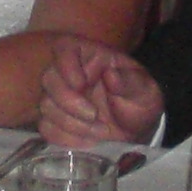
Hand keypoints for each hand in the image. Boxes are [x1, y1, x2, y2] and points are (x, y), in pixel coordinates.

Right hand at [40, 36, 162, 146]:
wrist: (135, 130)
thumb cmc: (140, 102)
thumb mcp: (146, 91)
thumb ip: (131, 82)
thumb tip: (111, 75)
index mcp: (90, 56)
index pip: (65, 47)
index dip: (66, 65)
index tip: (81, 84)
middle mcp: (69, 73)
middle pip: (49, 78)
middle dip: (68, 101)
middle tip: (94, 115)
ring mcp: (59, 98)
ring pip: (46, 105)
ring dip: (71, 123)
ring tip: (100, 132)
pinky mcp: (55, 121)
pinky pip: (45, 127)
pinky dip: (64, 138)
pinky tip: (87, 142)